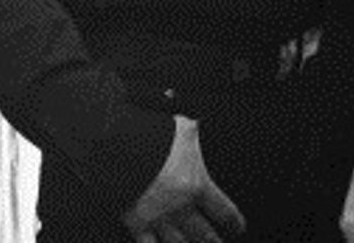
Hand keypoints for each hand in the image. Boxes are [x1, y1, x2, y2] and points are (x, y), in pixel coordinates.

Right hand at [122, 115, 243, 242]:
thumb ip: (192, 131)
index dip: (234, 223)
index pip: (225, 212)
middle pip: (204, 235)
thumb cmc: (151, 137)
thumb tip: (195, 123)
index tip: (238, 228)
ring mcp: (157, 220)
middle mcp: (180, 208)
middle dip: (212, 241)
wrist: (115, 151)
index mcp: (197, 186)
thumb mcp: (182, 129)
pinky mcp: (135, 225)